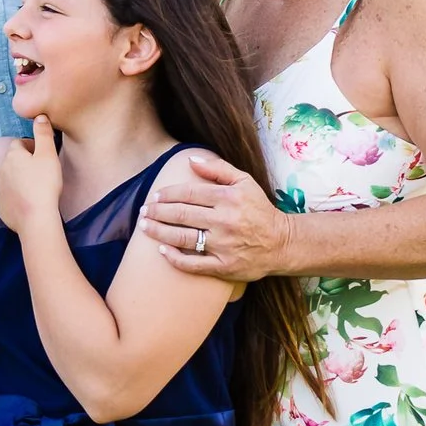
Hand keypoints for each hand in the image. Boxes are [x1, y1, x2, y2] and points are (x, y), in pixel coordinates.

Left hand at [0, 116, 63, 226]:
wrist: (35, 218)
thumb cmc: (44, 184)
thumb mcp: (48, 155)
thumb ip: (43, 133)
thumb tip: (39, 116)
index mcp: (12, 155)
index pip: (19, 144)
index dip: (31, 146)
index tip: (42, 153)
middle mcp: (1, 170)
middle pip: (13, 160)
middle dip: (24, 162)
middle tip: (41, 169)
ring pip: (10, 177)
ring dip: (20, 178)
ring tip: (36, 185)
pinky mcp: (1, 205)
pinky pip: (9, 195)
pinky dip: (17, 194)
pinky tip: (29, 200)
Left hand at [138, 150, 290, 279]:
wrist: (282, 243)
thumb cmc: (259, 210)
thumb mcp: (245, 182)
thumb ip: (218, 169)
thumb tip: (190, 159)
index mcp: (228, 198)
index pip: (189, 193)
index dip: (167, 194)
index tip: (154, 196)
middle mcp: (224, 221)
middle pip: (181, 214)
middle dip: (157, 212)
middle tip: (143, 211)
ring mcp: (223, 245)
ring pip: (182, 238)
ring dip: (159, 232)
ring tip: (144, 227)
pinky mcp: (224, 266)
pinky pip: (193, 264)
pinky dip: (175, 258)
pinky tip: (162, 250)